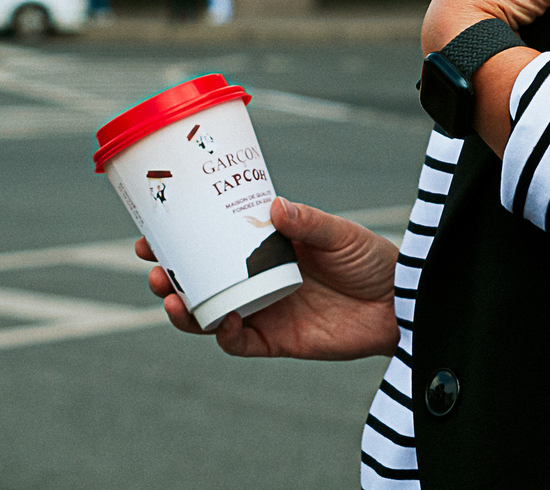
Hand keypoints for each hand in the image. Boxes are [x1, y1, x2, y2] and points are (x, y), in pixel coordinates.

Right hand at [140, 196, 397, 360]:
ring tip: (171, 297)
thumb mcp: (339, 233)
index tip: (150, 234)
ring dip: (186, 309)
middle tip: (155, 270)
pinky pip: (239, 342)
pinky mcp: (277, 340)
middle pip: (202, 280)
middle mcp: (257, 278)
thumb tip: (276, 206)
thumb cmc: (369, 259)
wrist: (400, 304)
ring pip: (210, 313)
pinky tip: (221, 321)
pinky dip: (224, 334)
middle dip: (172, 277)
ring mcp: (264, 309)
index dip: (179, 240)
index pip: (212, 241)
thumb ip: (309, 222)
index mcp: (265, 246)